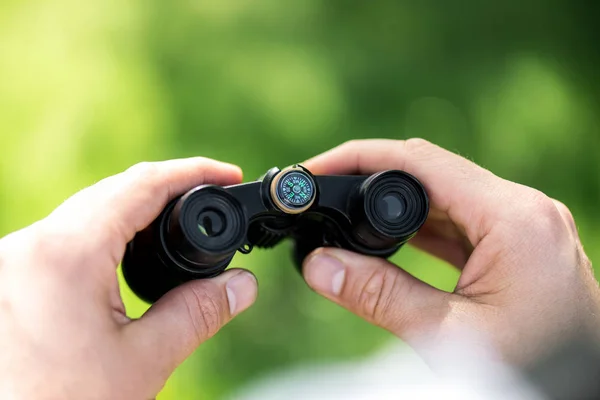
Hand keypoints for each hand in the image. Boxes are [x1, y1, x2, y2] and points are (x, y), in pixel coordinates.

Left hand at [0, 158, 257, 398]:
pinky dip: (105, 229)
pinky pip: (64, 233)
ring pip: (85, 210)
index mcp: (67, 254)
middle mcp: (30, 245)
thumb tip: (243, 284)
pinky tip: (128, 246)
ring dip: (134, 208)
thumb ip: (199, 313)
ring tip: (179, 218)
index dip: (193, 172)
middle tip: (212, 195)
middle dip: (167, 186)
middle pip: (112, 190)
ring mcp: (11, 260)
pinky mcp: (8, 276)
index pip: (142, 185)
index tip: (229, 174)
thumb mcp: (144, 360)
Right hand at [302, 139, 599, 364]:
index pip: (421, 161)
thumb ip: (380, 297)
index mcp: (513, 217)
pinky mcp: (516, 246)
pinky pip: (459, 223)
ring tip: (345, 213)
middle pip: (431, 174)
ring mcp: (522, 226)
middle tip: (324, 191)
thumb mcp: (449, 337)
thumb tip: (317, 266)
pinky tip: (387, 239)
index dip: (360, 157)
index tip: (317, 167)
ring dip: (393, 205)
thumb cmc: (536, 370)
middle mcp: (522, 209)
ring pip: (443, 197)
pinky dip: (419, 229)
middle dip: (370, 178)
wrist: (587, 392)